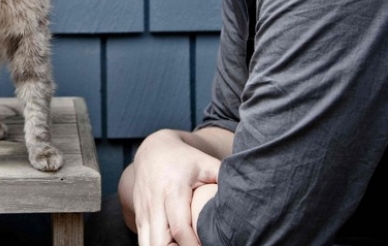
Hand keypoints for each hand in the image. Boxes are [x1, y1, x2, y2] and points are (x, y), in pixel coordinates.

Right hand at [128, 129, 220, 245]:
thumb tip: (248, 195)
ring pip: (148, 245)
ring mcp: (144, 212)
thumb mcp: (206, 164)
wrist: (153, 151)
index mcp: (172, 190)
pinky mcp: (139, 218)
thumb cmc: (184, 159)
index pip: (180, 228)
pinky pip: (144, 242)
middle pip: (160, 243)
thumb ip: (224, 178)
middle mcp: (154, 203)